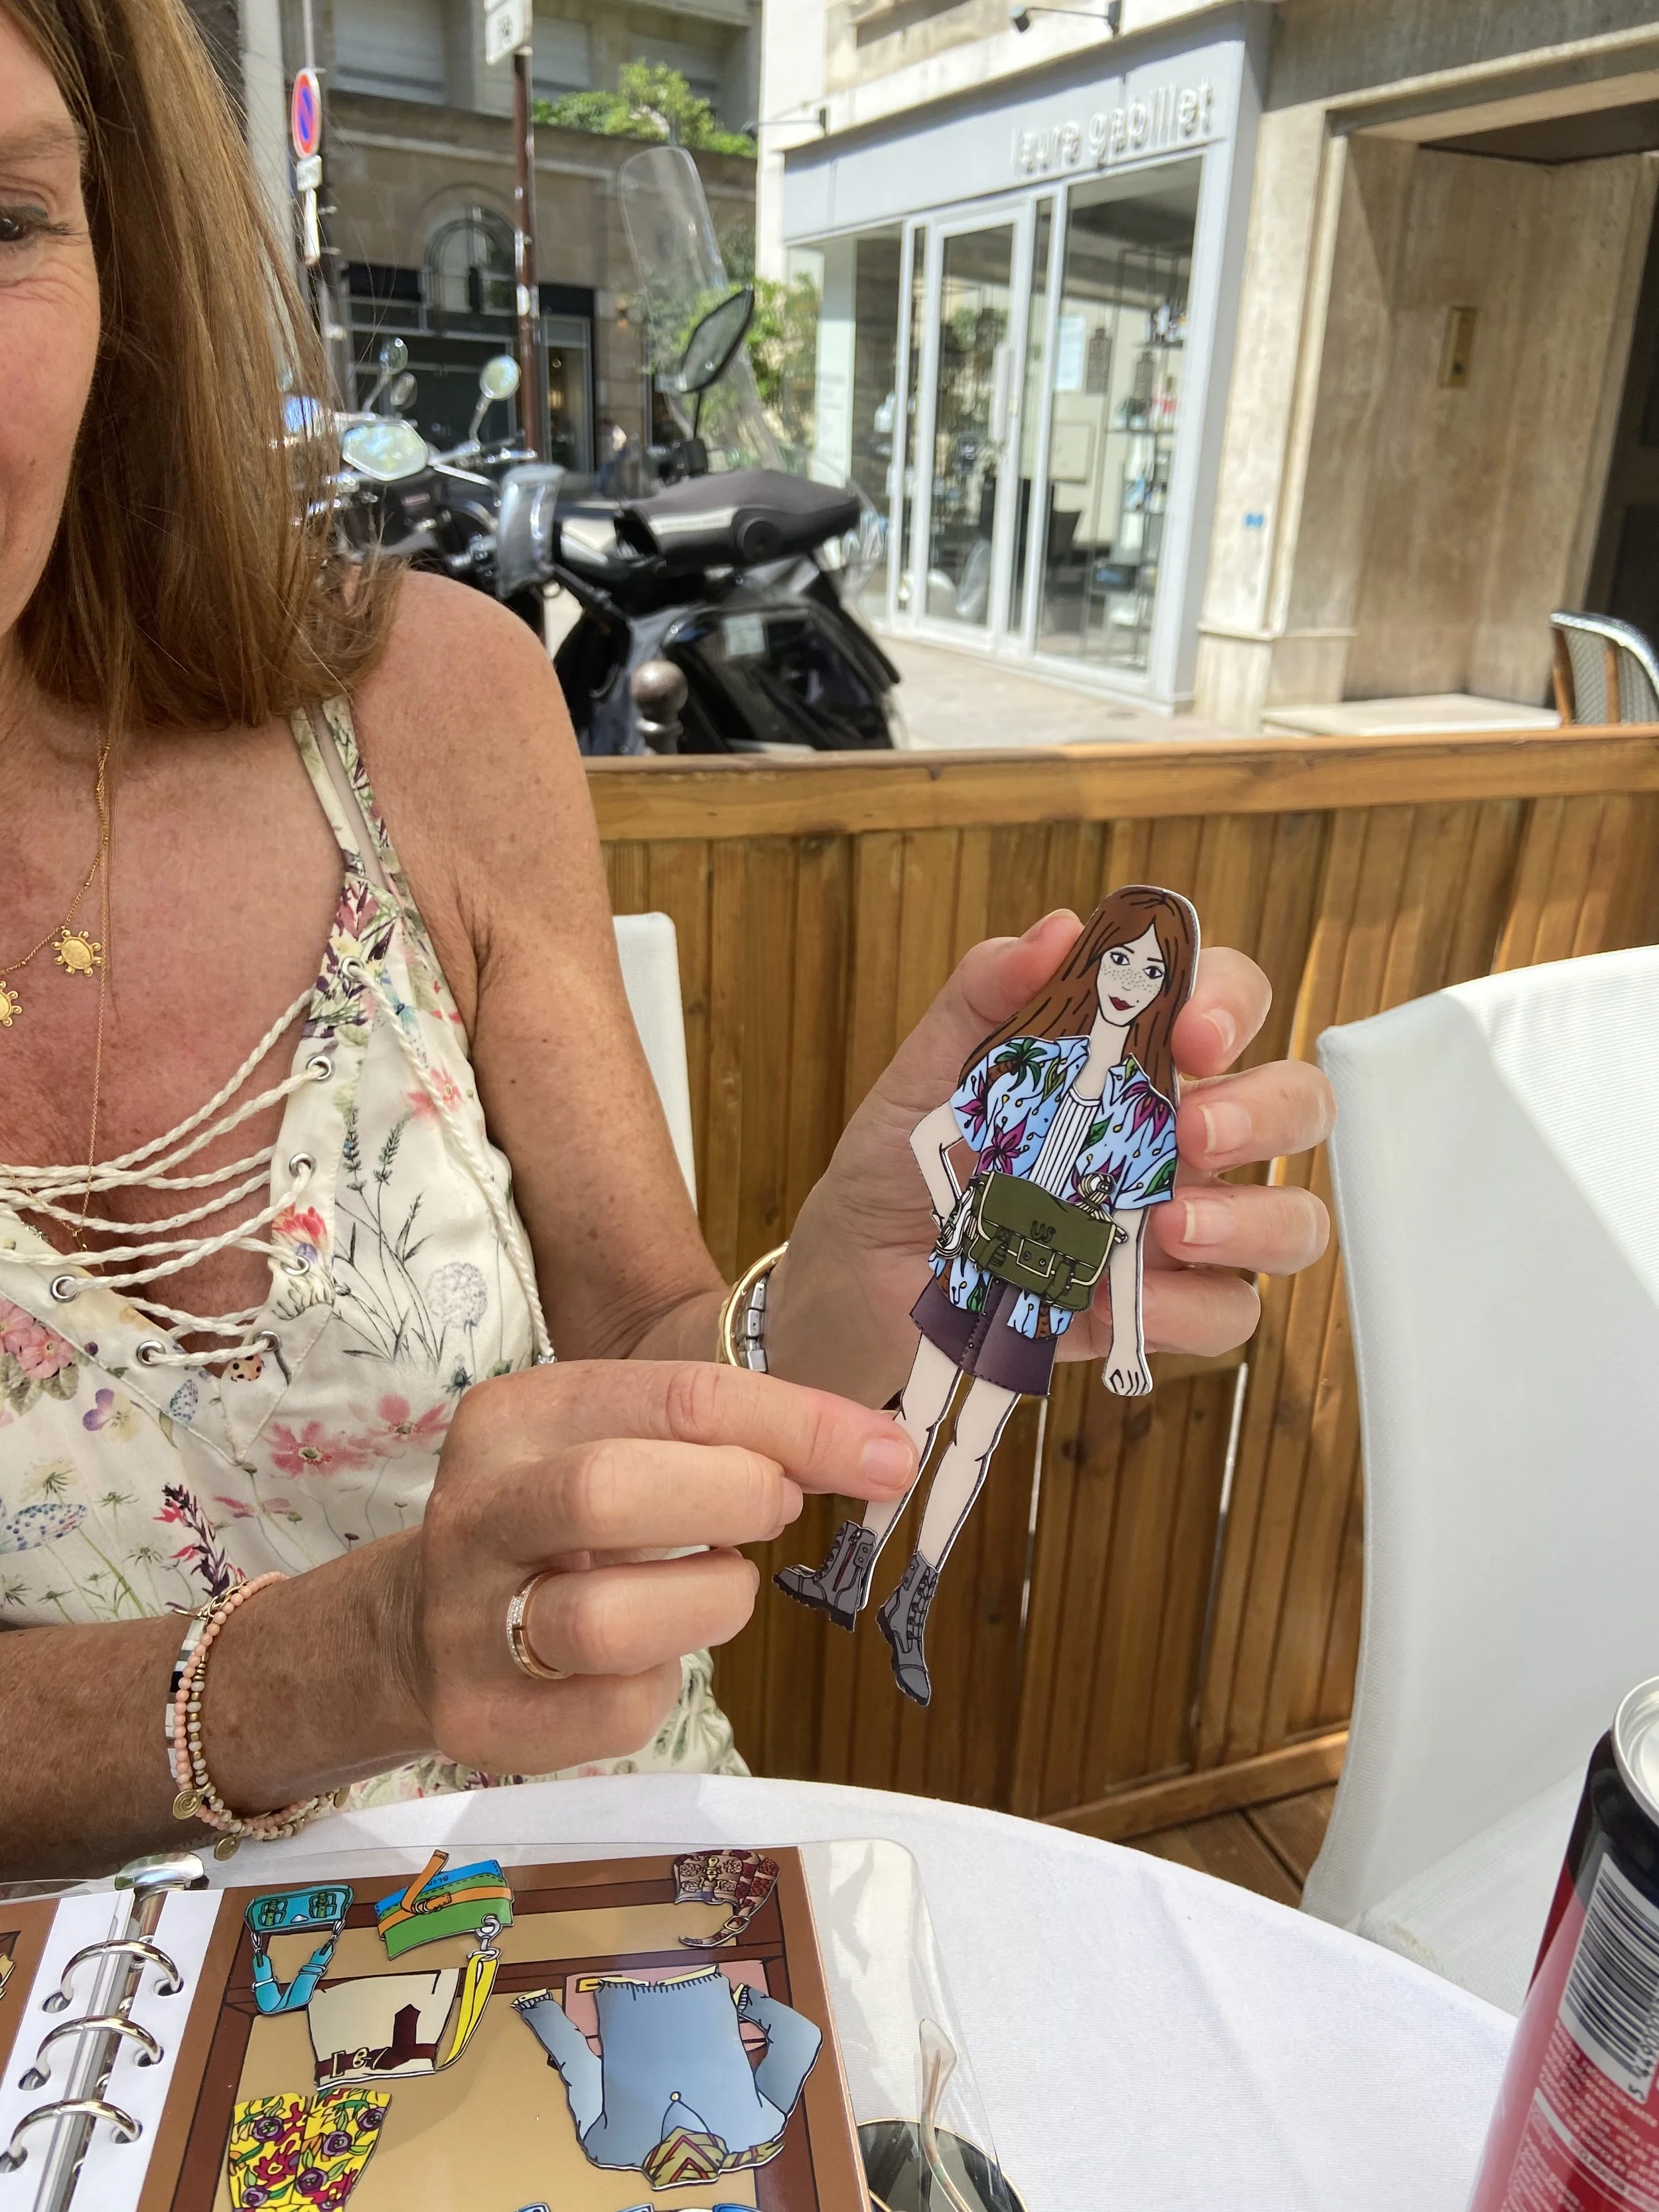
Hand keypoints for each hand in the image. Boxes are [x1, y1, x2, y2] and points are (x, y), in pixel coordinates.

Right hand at [391, 1360, 916, 1775]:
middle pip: (611, 1491)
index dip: (800, 1426)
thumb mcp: (614, 1443)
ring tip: (716, 1589)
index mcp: (516, 1415)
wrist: (414, 1627)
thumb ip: (720, 1436)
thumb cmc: (557, 1524)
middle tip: (777, 1512)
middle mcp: (475, 1508)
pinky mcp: (480, 1718)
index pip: (677, 1395)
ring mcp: (465, 1619)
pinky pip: (614, 1713)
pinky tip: (650, 1659)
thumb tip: (875, 1454)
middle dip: (731, 1499)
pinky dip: (661, 1688)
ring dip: (705, 1605)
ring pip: (608, 1621)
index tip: (884, 1455)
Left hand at [771, 911, 1334, 1401]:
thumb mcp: (926, 1072)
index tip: (1190, 1028)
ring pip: (1290, 1216)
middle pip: (1293, 1104)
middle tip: (1192, 1131)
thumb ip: (985, 995)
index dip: (1232, 1002)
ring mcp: (1179, 1228)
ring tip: (1169, 1226)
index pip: (1226, 1002)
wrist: (857, 1279)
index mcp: (1133, 1060)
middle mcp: (1177, 1137)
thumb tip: (1054, 934)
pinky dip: (1194, 1309)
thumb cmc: (902, 1165)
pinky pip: (1228, 1313)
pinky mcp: (1158, 1310)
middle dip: (1265, 1111)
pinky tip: (1134, 1300)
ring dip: (1253, 1217)